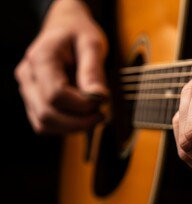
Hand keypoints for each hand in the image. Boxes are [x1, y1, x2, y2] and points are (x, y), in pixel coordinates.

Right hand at [15, 0, 108, 134]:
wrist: (65, 27)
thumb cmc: (79, 33)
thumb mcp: (93, 44)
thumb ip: (93, 70)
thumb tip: (99, 97)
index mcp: (41, 57)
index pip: (56, 95)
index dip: (82, 105)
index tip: (103, 100)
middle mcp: (28, 75)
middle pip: (47, 114)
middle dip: (79, 121)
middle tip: (102, 114)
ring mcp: (27, 89)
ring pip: (43, 124)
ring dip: (72, 127)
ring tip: (94, 114)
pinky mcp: (33, 99)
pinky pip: (45, 124)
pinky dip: (65, 126)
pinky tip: (82, 116)